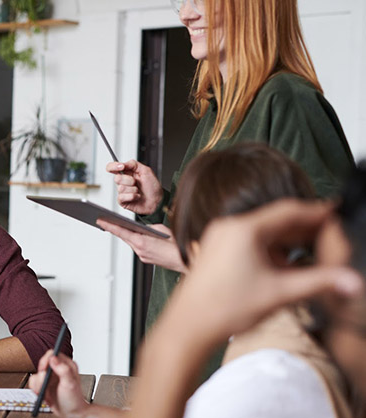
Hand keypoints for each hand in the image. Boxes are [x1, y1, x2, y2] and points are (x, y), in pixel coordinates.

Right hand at [28, 350, 88, 415]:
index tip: (44, 369)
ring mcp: (50, 377)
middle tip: (44, 383)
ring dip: (38, 384)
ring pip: (36, 373)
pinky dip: (35, 388)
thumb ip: (63, 369)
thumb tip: (53, 358)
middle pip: (42, 363)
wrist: (71, 413)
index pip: (52, 354)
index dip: (46, 360)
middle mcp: (58, 369)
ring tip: (45, 391)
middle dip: (41, 375)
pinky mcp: (44, 384)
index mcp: (66, 365)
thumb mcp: (70, 384)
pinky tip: (42, 393)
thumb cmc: (74, 400)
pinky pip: (33, 381)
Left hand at [97, 221, 185, 272]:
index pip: (121, 231)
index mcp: (141, 242)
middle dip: (116, 228)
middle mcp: (139, 250)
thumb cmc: (177, 244)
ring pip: (131, 242)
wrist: (186, 260)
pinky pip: (138, 247)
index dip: (109, 225)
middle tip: (104, 220)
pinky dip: (135, 240)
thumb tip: (142, 228)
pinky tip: (135, 235)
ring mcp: (143, 256)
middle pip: (124, 237)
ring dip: (126, 234)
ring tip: (118, 225)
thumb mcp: (161, 229)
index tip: (100, 220)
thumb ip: (148, 227)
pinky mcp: (147, 259)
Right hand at [106, 160, 161, 214]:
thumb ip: (133, 164)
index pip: (112, 167)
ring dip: (133, 189)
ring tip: (139, 191)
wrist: (157, 201)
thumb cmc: (153, 187)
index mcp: (127, 173)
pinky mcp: (122, 201)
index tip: (121, 167)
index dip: (113, 166)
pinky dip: (132, 196)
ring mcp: (122, 191)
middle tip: (136, 182)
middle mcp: (123, 181)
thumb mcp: (146, 170)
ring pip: (121, 188)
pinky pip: (122, 197)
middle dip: (129, 180)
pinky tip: (137, 197)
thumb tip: (122, 163)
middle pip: (116, 178)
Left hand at [171, 200, 363, 339]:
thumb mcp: (280, 293)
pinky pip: (249, 243)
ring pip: (263, 233)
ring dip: (287, 242)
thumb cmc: (223, 308)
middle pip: (276, 221)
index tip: (335, 214)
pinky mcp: (216, 252)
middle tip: (331, 235)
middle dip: (304, 229)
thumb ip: (319, 283)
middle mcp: (228, 228)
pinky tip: (285, 267)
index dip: (317, 212)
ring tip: (312, 253)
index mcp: (243, 229)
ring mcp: (219, 239)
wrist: (189, 326)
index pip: (289, 211)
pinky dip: (270, 251)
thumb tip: (350, 280)